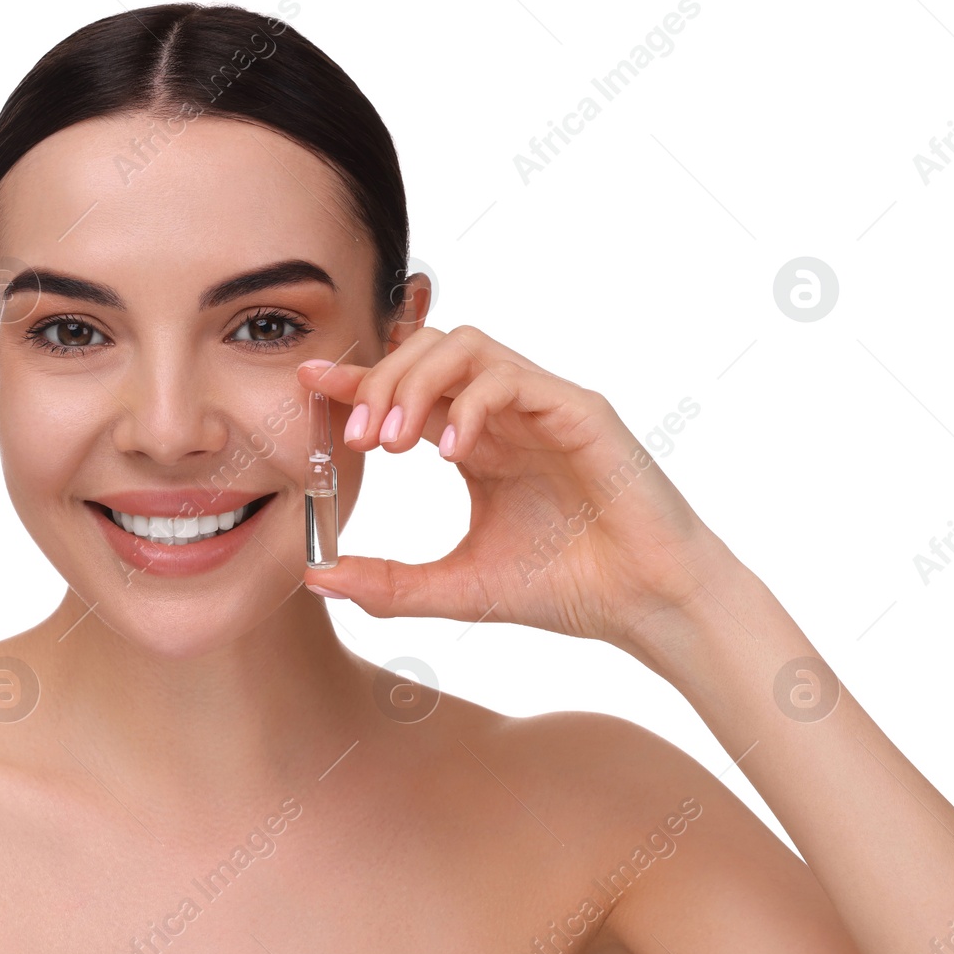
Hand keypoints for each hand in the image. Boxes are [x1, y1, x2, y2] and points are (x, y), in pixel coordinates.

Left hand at [296, 326, 728, 649]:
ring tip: (393, 441)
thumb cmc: (566, 589)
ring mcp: (543, 406)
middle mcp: (505, 414)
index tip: (308, 384)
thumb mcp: (456, 588)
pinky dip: (473, 404)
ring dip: (418, 383)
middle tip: (356, 440)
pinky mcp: (579, 411)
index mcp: (477, 442)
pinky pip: (514, 378)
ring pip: (467, 347)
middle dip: (381, 382)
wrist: (644, 606)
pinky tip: (452, 453)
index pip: (406, 390)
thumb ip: (388, 584)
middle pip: (428, 351)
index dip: (356, 380)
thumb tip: (316, 577)